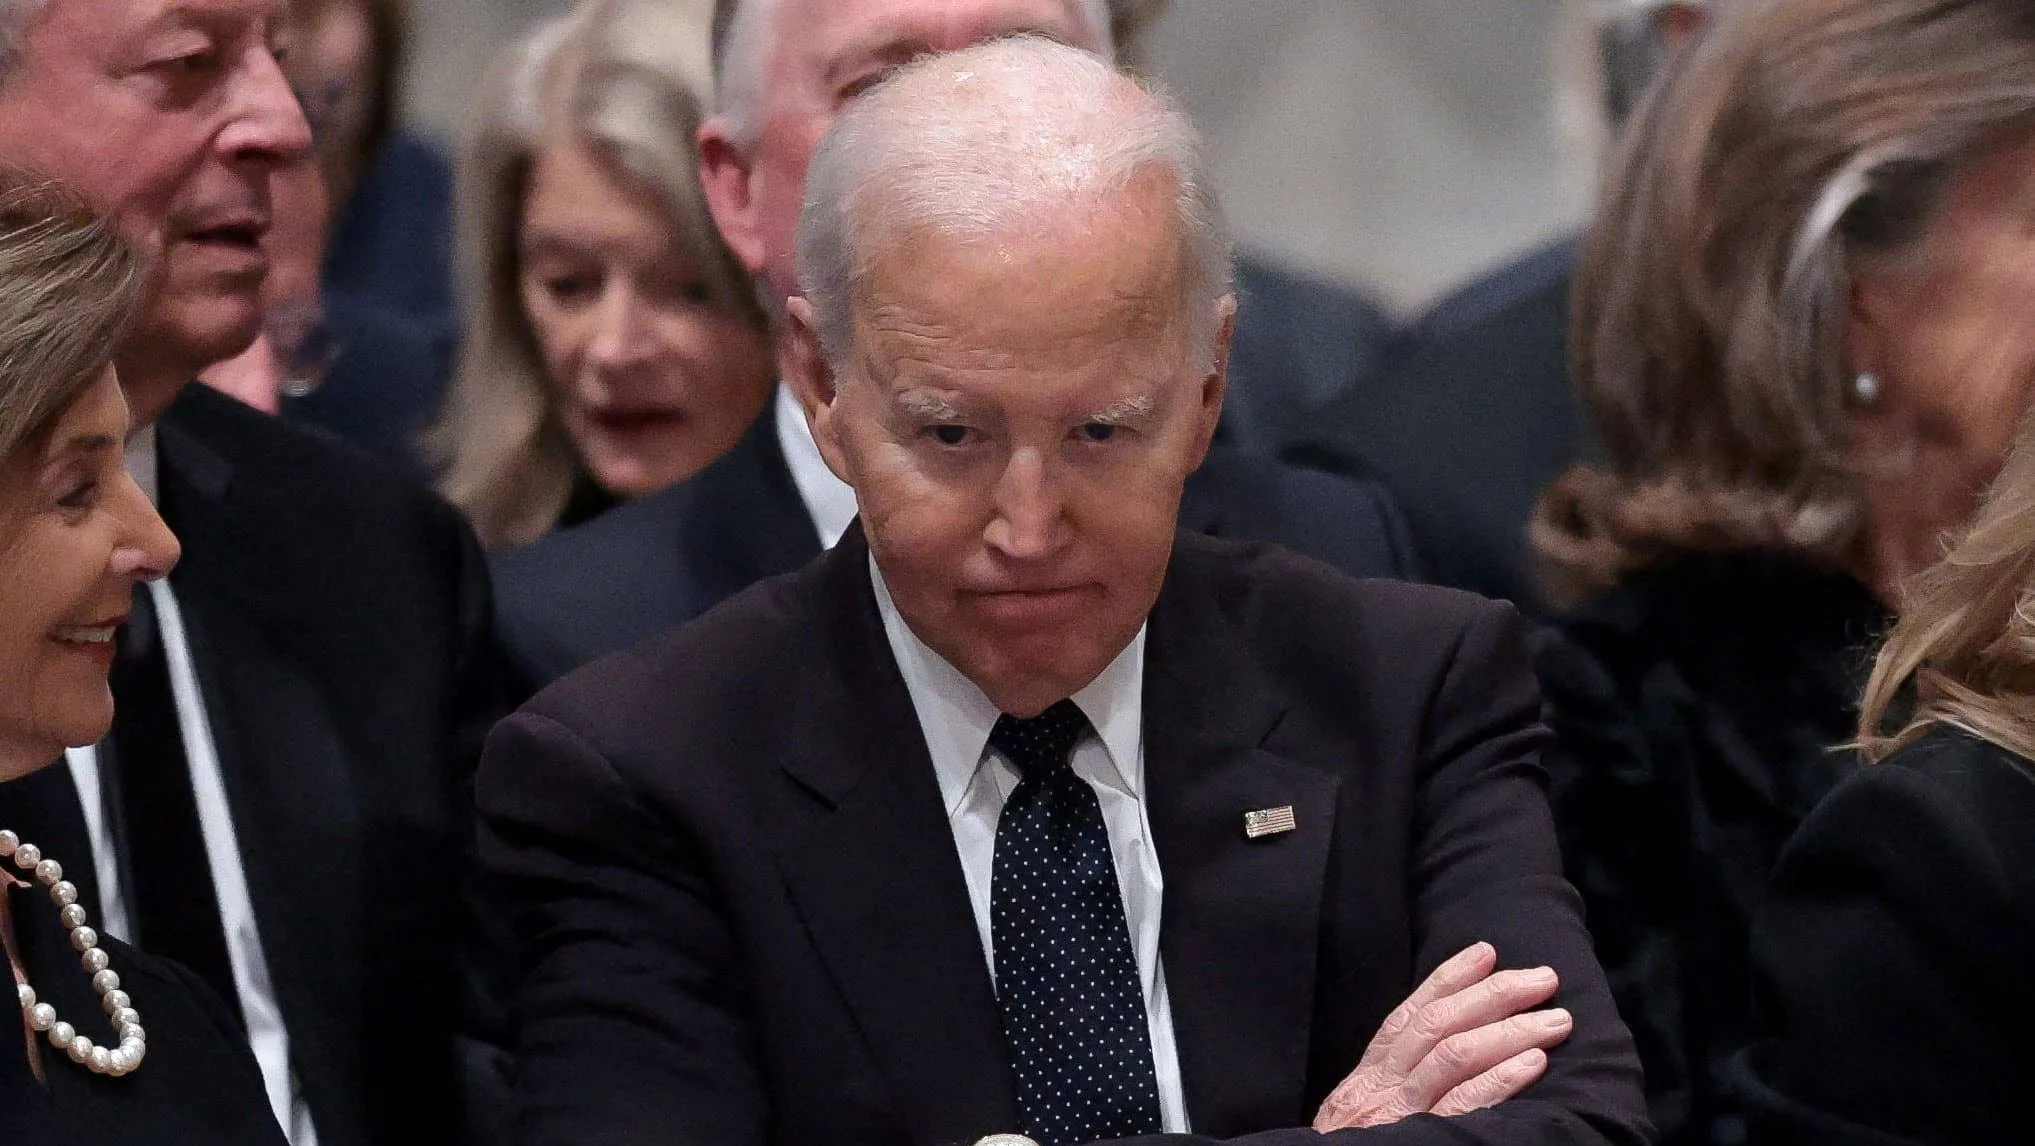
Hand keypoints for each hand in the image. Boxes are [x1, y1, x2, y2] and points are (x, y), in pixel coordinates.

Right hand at [1312, 941, 1571, 1131]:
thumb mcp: (1361, 1115)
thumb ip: (1392, 1083)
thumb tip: (1447, 1044)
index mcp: (1367, 1080)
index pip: (1410, 1015)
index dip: (1450, 979)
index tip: (1487, 952)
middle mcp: (1380, 1090)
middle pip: (1438, 1026)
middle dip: (1494, 995)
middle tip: (1542, 979)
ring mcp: (1401, 1116)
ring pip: (1454, 1055)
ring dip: (1511, 1030)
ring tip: (1555, 1021)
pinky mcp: (1423, 1142)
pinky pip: (1464, 1105)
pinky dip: (1501, 1079)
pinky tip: (1534, 1063)